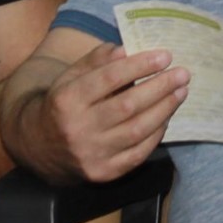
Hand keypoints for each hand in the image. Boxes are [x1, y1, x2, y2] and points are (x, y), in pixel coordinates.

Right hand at [6, 44, 184, 184]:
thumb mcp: (71, 76)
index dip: (139, 66)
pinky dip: (157, 134)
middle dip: (160, 87)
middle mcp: (78, 129)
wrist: (40, 147)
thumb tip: (126, 50)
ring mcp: (91, 154)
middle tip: (183, 74)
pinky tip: (167, 116)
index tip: (165, 56)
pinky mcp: (103, 173)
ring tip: (181, 91)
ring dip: (165, 109)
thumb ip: (97, 60)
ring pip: (137, 130)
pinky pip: (138, 153)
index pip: (109, 79)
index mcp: (67, 100)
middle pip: (128, 106)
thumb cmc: (64, 103)